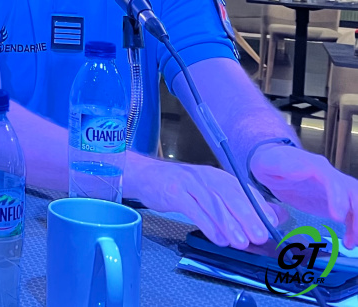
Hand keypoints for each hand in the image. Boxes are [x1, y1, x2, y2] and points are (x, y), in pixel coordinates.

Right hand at [130, 160, 280, 249]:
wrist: (146, 176)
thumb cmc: (182, 187)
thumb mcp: (210, 190)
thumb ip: (239, 202)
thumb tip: (273, 216)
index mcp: (219, 177)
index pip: (244, 190)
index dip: (259, 207)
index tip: (271, 225)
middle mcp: (207, 177)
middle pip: (231, 197)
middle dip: (247, 218)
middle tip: (260, 237)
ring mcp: (189, 184)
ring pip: (214, 205)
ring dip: (229, 225)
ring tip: (241, 243)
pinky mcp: (174, 193)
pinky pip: (194, 210)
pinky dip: (208, 226)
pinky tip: (218, 239)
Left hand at [252, 143, 357, 246]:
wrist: (274, 164)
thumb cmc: (269, 164)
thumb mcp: (267, 163)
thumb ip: (282, 166)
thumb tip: (303, 169)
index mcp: (315, 166)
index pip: (333, 180)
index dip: (338, 198)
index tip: (337, 217)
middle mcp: (330, 176)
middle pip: (353, 191)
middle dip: (356, 213)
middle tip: (351, 234)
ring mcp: (336, 187)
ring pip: (357, 201)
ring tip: (351, 243)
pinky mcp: (336, 200)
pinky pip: (353, 212)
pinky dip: (354, 227)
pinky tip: (348, 242)